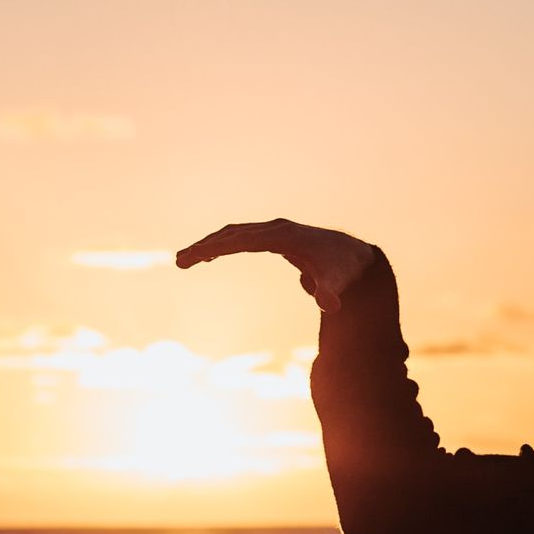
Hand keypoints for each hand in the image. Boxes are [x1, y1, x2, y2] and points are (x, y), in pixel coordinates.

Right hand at [176, 220, 382, 309]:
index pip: (242, 240)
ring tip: (185, 260)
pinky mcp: (274, 238)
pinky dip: (223, 245)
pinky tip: (209, 257)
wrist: (353, 257)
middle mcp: (276, 229)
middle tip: (179, 262)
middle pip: (232, 234)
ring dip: (210, 245)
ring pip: (235, 234)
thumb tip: (329, 305)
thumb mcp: (337, 283)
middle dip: (205, 246)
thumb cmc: (343, 271)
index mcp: (283, 237)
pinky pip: (242, 238)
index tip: (194, 257)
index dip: (217, 247)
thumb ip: (330, 292)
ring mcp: (274, 231)